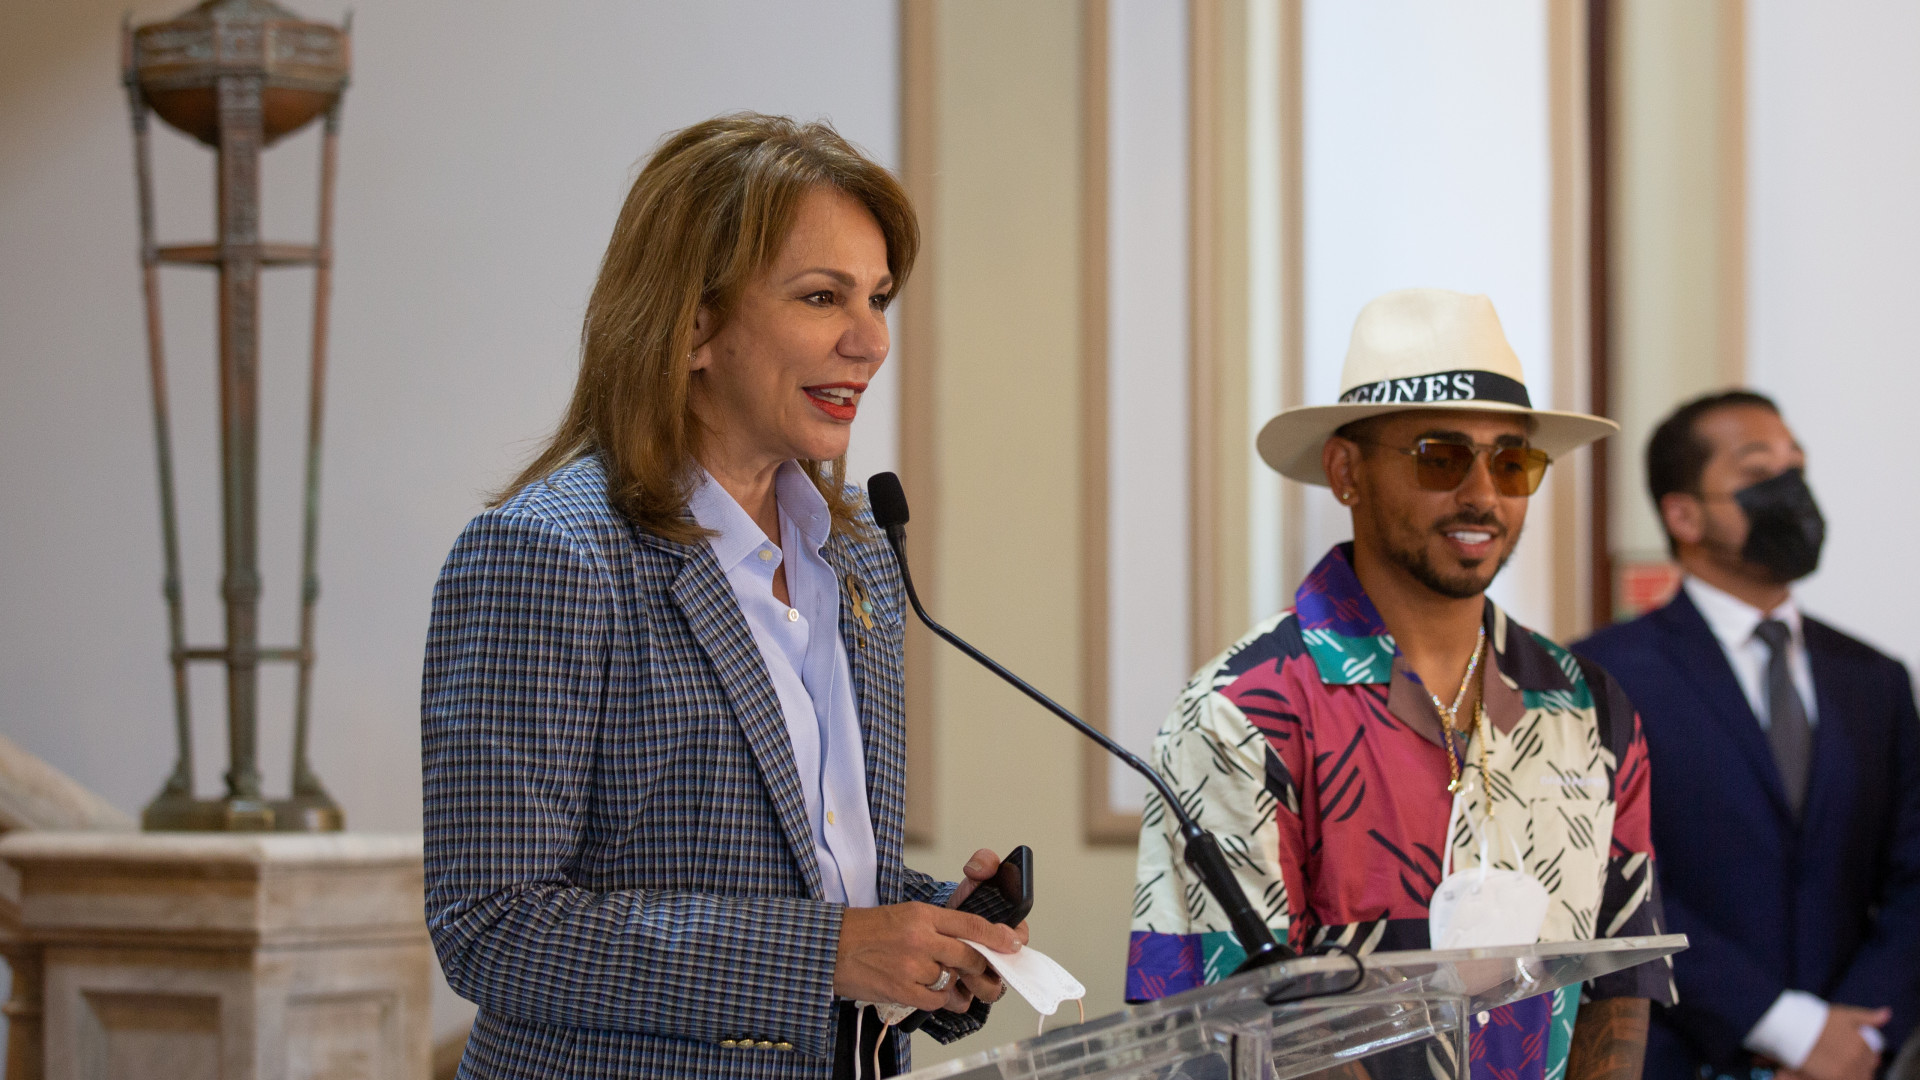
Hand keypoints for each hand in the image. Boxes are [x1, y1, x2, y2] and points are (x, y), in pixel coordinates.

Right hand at [833, 902, 1021, 1011]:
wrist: (831, 948)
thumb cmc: (867, 931)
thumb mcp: (905, 914)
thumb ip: (938, 927)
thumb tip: (968, 944)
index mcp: (922, 914)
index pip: (971, 924)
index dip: (997, 937)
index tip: (1013, 943)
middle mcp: (920, 937)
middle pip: (969, 956)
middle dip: (980, 966)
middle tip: (980, 970)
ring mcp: (912, 965)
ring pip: (953, 980)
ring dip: (954, 985)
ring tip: (943, 982)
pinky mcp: (902, 989)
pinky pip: (936, 1000)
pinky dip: (938, 1000)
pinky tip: (928, 992)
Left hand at [943, 849, 1031, 1007]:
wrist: (925, 929)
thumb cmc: (959, 908)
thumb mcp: (972, 882)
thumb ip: (983, 865)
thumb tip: (982, 866)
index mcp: (1007, 932)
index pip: (1020, 937)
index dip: (1013, 938)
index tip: (1004, 936)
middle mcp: (997, 957)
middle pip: (1006, 970)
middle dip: (990, 963)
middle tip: (974, 954)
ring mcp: (981, 977)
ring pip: (988, 989)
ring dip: (976, 983)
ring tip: (957, 971)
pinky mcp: (960, 992)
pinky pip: (964, 1001)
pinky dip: (955, 996)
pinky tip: (943, 985)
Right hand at [1792, 1005, 1890, 1079]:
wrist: (1793, 1026)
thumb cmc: (1819, 1019)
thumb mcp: (1845, 1015)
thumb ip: (1868, 1017)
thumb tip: (1887, 1013)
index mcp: (1863, 1046)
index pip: (1873, 1058)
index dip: (1866, 1056)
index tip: (1854, 1053)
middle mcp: (1856, 1061)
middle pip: (1866, 1072)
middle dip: (1860, 1068)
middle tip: (1844, 1060)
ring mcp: (1844, 1073)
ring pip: (1858, 1078)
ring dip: (1852, 1074)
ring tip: (1838, 1067)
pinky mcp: (1831, 1079)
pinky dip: (1842, 1077)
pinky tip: (1833, 1072)